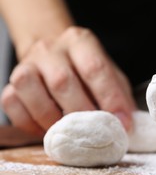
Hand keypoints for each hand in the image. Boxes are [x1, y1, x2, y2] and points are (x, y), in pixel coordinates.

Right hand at [1, 26, 135, 135]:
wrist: (54, 57)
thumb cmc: (87, 70)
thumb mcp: (110, 74)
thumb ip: (119, 95)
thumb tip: (126, 124)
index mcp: (80, 41)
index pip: (95, 68)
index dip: (110, 98)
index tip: (122, 123)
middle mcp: (50, 48)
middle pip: (62, 81)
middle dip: (82, 113)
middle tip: (96, 133)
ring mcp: (26, 64)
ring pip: (30, 89)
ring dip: (52, 118)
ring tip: (70, 132)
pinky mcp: (10, 83)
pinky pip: (12, 104)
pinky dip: (30, 123)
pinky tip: (48, 129)